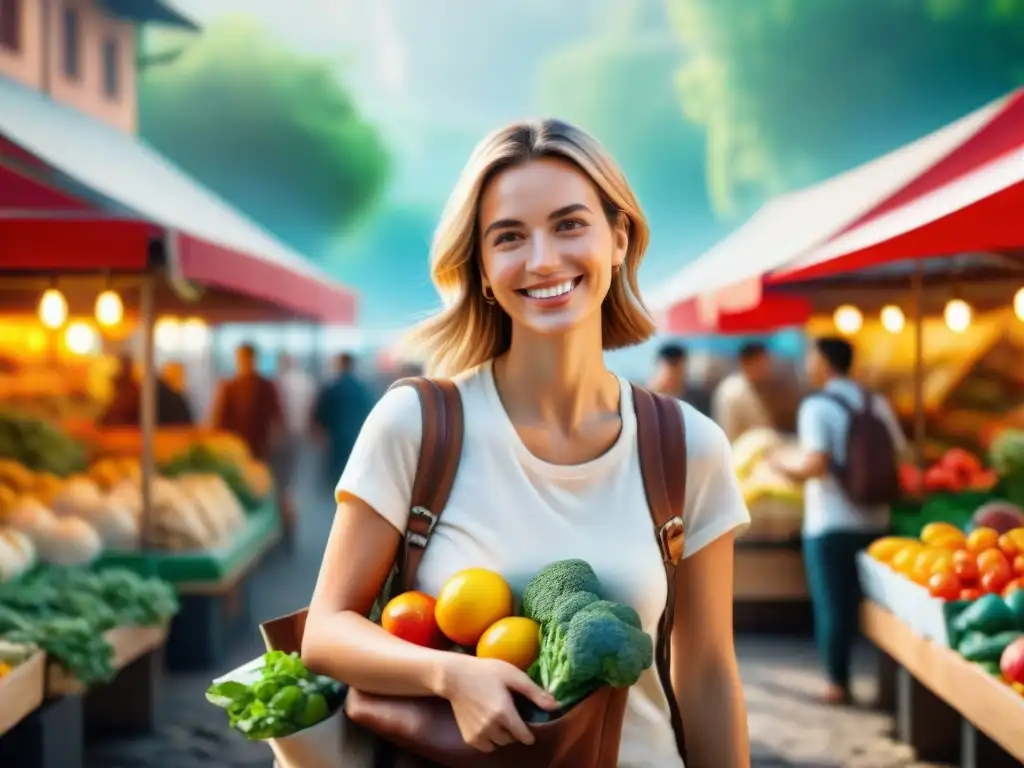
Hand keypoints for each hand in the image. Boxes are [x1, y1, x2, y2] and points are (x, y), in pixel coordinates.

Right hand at [437, 654, 555, 751]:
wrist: (454, 677)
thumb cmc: (485, 672)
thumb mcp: (512, 675)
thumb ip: (534, 692)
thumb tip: (556, 706)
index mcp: (503, 712)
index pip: (524, 736)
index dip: (529, 732)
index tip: (528, 726)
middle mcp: (491, 727)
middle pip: (512, 739)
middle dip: (515, 730)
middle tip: (510, 715)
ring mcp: (478, 733)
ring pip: (499, 744)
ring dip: (503, 736)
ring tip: (499, 719)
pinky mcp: (469, 737)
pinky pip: (486, 746)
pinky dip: (490, 740)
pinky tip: (488, 724)